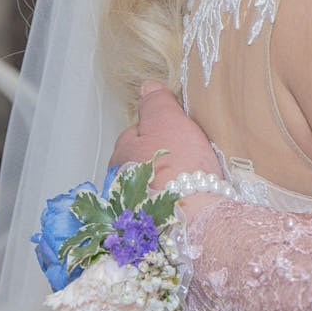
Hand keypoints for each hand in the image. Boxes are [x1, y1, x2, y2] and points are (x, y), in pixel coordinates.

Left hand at [114, 80, 221, 209]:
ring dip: (164, 179)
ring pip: (150, 181)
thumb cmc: (180, 167)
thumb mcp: (168, 121)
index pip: (137, 131)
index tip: (179, 133)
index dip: (160, 128)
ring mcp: (130, 205)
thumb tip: (147, 87)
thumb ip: (156, 102)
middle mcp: (118, 180)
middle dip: (160, 155)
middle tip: (186, 156)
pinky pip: (158, 204)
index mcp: (121, 152)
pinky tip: (185, 199)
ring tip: (187, 180)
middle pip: (142, 157)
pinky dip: (169, 199)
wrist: (193, 215)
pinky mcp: (147, 224)